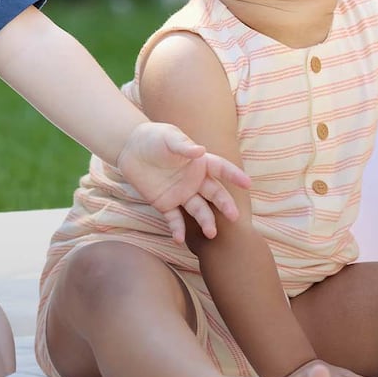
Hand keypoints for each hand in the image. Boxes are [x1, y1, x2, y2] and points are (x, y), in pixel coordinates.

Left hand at [115, 122, 251, 242]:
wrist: (130, 148)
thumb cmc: (154, 138)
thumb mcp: (168, 137)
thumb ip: (183, 146)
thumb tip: (200, 151)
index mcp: (199, 163)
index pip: (221, 169)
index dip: (234, 175)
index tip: (247, 184)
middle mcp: (194, 181)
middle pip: (215, 194)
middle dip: (225, 205)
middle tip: (234, 216)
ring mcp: (181, 194)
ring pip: (198, 210)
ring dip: (206, 221)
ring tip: (211, 233)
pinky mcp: (165, 204)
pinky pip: (174, 219)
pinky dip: (177, 230)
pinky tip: (179, 239)